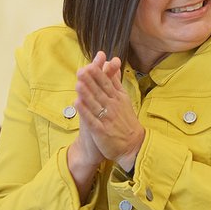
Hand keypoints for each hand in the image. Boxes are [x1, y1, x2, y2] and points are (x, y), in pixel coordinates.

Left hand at [75, 51, 144, 171]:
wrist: (133, 144)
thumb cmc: (126, 121)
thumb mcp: (124, 98)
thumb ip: (116, 83)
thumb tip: (113, 65)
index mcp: (118, 98)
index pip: (108, 84)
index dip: (99, 75)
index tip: (91, 65)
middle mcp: (113, 106)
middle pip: (100, 92)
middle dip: (91, 81)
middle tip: (82, 71)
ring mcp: (107, 118)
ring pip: (95, 104)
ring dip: (87, 94)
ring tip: (78, 84)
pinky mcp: (101, 131)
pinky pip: (92, 119)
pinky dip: (84, 111)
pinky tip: (77, 104)